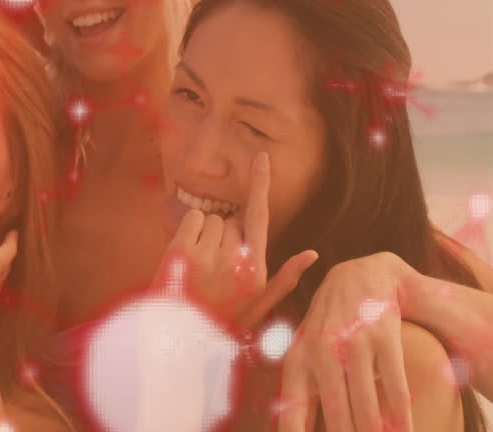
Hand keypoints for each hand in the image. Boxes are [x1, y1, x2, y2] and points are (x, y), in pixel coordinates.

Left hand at [153, 152, 318, 330]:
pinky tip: (189, 254)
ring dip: (208, 234)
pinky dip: (191, 229)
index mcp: (256, 269)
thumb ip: (285, 277)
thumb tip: (313, 254)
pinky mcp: (182, 250)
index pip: (261, 217)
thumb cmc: (222, 318)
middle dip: (227, 235)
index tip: (262, 158)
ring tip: (202, 265)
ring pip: (213, 219)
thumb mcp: (259, 304)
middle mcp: (235, 259)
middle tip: (216, 266)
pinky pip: (193, 218)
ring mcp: (207, 254)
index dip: (261, 185)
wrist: (180, 334)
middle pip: (233, 220)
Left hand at [278, 252, 417, 431]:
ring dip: (376, 431)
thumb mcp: (306, 354)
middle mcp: (321, 352)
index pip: (292, 411)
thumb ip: (301, 394)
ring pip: (367, 404)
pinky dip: (401, 416)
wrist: (360, 277)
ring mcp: (353, 343)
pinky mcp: (383, 337)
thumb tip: (291, 431)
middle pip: (336, 414)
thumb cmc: (329, 327)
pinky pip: (395, 386)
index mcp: (298, 361)